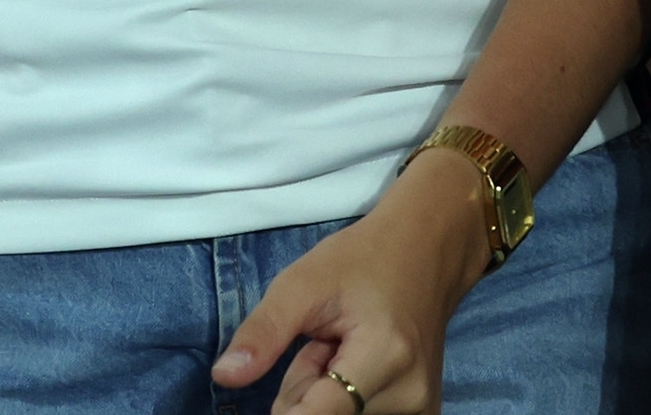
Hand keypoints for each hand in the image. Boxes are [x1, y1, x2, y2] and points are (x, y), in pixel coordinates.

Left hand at [213, 152, 498, 412]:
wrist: (427, 251)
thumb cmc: (363, 260)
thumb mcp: (302, 282)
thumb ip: (264, 332)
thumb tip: (224, 377)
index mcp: (385, 355)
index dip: (284, 410)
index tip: (281, 379)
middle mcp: (411, 394)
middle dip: (304, 394)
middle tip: (318, 347)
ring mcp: (422, 409)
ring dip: (324, 399)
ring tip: (339, 351)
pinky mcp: (423, 414)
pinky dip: (347, 401)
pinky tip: (355, 367)